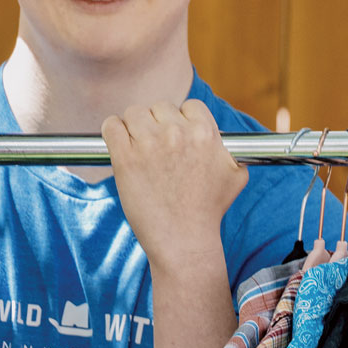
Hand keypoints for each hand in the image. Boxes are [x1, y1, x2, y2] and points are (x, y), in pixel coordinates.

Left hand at [103, 100, 246, 274]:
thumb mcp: (236, 175)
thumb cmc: (209, 210)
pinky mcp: (125, 158)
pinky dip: (113, 131)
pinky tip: (120, 145)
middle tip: (158, 149)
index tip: (178, 137)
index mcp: (205, 133)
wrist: (184, 241)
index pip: (190, 106)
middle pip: (160, 107)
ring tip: (139, 149)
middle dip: (158, 125)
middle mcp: (177, 133)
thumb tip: (223, 139)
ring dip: (134, 127)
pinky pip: (111, 125)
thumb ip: (230, 149)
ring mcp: (149, 144)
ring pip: (134, 113)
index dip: (182, 120)